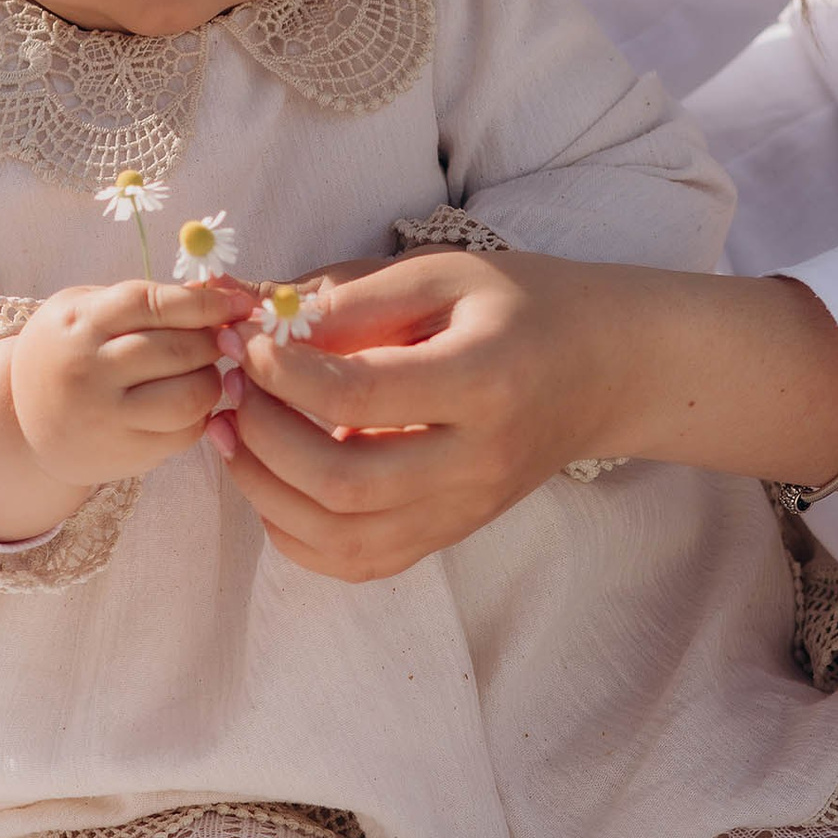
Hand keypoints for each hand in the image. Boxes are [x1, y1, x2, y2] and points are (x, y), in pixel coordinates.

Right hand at [0, 278, 249, 545]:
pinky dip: (199, 415)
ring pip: (188, 397)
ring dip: (211, 381)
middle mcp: (86, 371)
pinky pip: (184, 433)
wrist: (24, 422)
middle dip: (213, 341)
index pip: (151, 305)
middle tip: (225, 339)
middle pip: (176, 351)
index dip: (203, 302)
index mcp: (77, 323)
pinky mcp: (123, 455)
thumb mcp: (86, 311)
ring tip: (204, 371)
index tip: (239, 303)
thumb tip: (218, 291)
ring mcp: (103, 418)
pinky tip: (188, 402)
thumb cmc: (69, 351)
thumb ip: (144, 301)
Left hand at [223, 248, 837, 582]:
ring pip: (342, 537)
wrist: (606, 370)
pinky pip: (359, 562)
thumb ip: (353, 298)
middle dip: (263, 438)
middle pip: (343, 482)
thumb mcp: (446, 275)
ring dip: (266, 491)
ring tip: (232, 436)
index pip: (360, 398)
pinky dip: (298, 534)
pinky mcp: (451, 533)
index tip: (251, 342)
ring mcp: (465, 510)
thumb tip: (258, 317)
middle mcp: (477, 462)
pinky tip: (274, 483)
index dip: (285, 374)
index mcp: (483, 382)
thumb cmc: (527, 306)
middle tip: (231, 391)